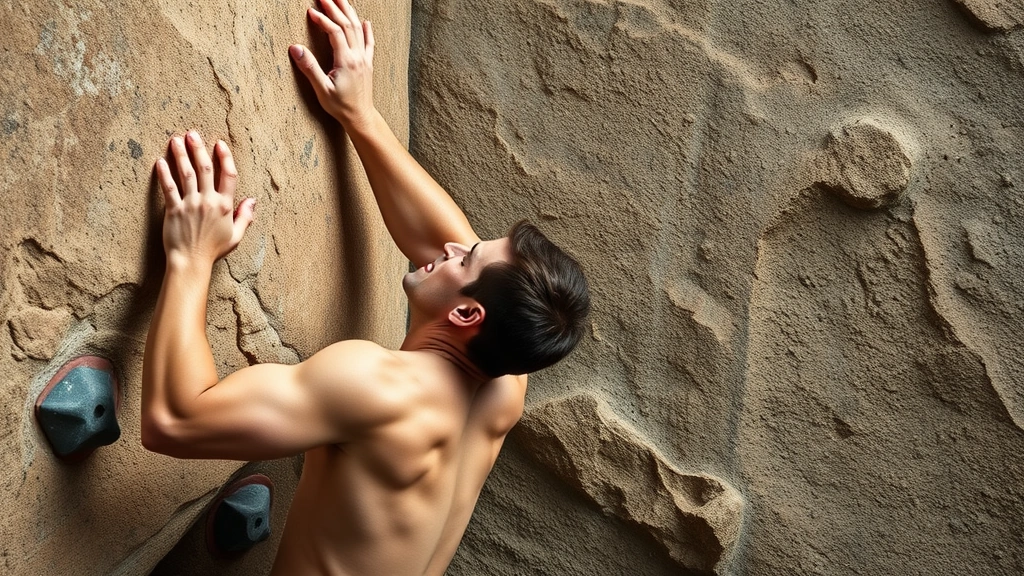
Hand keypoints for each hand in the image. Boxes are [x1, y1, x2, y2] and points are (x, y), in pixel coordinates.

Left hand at [155, 132, 254, 268]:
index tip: (219, 144)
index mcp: (225, 206)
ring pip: (186, 173)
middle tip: (192, 134)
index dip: (225, 157)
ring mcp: (190, 204)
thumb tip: (252, 201)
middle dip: (198, 149)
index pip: (228, 175)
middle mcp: (208, 201)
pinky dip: (164, 174)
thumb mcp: (236, 235)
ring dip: (180, 154)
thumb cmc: (213, 250)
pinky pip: (169, 188)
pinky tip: (160, 162)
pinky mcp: (173, 210)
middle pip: (204, 169)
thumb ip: (245, 217)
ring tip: (176, 140)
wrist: (191, 262)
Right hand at [290, 0, 374, 125]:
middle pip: (348, 25)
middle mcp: (358, 57)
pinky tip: (365, 21)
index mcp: (346, 61)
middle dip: (335, 8)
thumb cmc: (340, 106)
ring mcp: (365, 60)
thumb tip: (295, 48)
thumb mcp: (321, 89)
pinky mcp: (368, 64)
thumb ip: (309, 68)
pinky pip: (369, 43)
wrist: (360, 117)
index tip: (310, 11)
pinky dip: (367, 30)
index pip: (335, 32)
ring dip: (349, 12)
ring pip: (358, 30)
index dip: (323, 19)